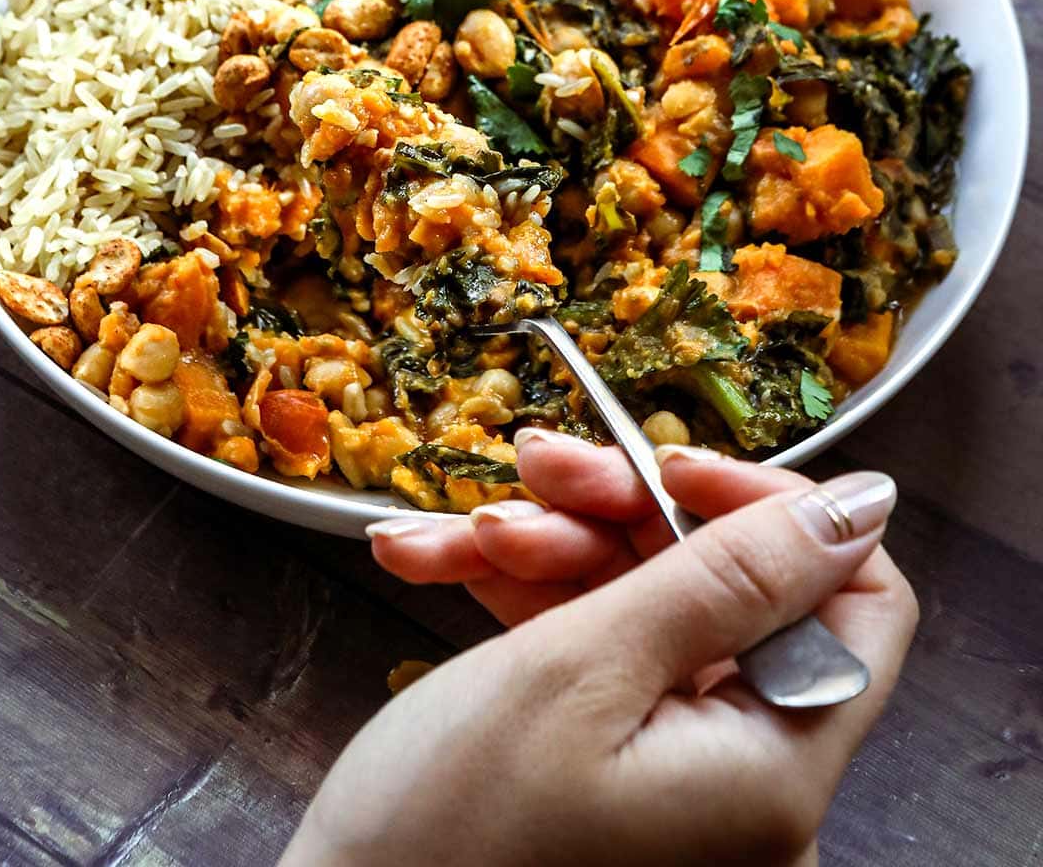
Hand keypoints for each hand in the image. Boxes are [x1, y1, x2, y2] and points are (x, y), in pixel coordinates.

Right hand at [283, 441, 915, 866]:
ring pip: (647, 606)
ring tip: (460, 531)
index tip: (672, 465)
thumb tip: (860, 505)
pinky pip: (595, 653)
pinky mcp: (612, 772)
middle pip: (730, 591)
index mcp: (775, 773)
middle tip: (534, 470)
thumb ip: (725, 578)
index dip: (776, 512)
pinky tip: (436, 560)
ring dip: (549, 545)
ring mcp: (677, 779)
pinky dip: (521, 599)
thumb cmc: (447, 833)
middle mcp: (746, 783)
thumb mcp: (580, 672)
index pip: (857, 604)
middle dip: (619, 514)